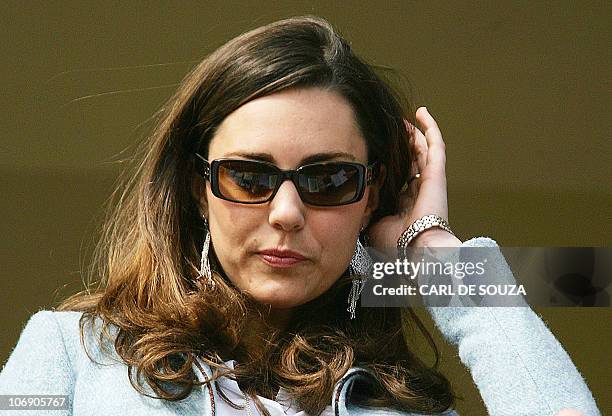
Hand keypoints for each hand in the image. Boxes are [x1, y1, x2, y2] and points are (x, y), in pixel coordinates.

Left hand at [367, 107, 461, 247]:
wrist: (416, 249)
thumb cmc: (397, 244)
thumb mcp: (373, 225)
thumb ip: (366, 211)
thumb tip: (351, 200)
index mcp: (407, 204)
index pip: (399, 176)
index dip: (391, 162)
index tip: (379, 151)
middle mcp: (420, 189)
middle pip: (411, 159)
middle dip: (402, 143)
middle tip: (391, 129)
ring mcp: (430, 179)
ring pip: (422, 148)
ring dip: (413, 132)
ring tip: (403, 118)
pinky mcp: (437, 173)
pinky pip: (436, 145)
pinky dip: (430, 127)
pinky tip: (421, 113)